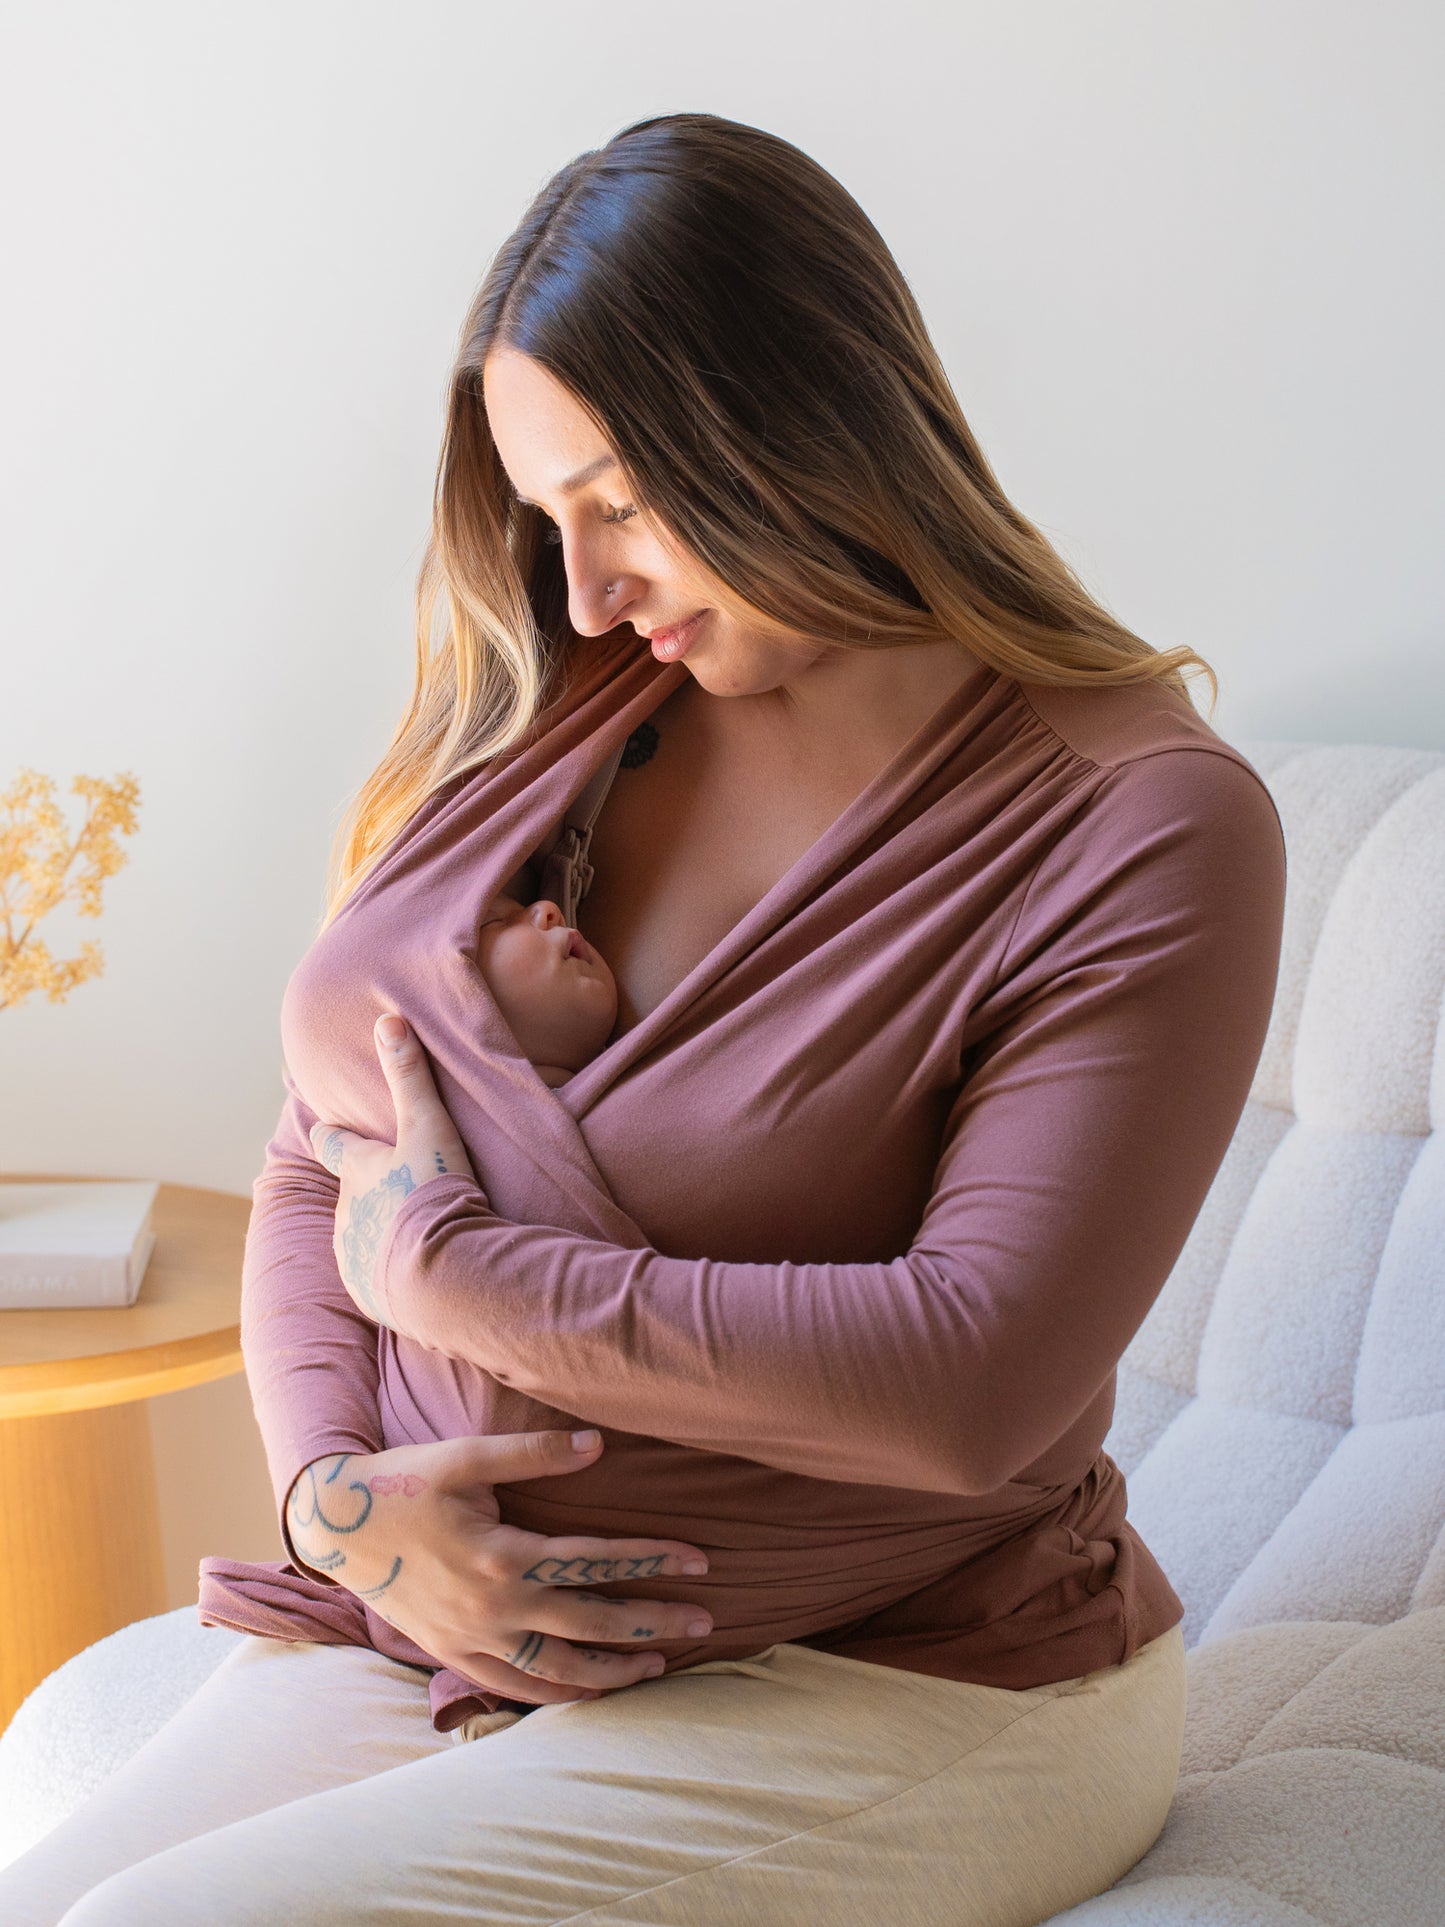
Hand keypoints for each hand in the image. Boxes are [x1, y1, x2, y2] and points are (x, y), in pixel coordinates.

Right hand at [285, 1430, 713, 1702]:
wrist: (334, 1525)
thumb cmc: (404, 1480)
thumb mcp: (466, 1454)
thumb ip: (534, 1453)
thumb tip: (598, 1446)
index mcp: (503, 1555)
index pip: (596, 1562)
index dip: (652, 1560)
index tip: (701, 1561)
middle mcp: (493, 1607)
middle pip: (590, 1624)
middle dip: (651, 1623)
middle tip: (704, 1619)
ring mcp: (472, 1639)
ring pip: (558, 1671)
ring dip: (612, 1672)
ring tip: (657, 1666)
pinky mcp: (451, 1654)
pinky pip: (513, 1687)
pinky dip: (556, 1695)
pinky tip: (586, 1692)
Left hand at [309, 1013, 477, 1321]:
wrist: (439, 1275)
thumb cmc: (432, 1192)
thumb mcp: (428, 1127)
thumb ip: (410, 1076)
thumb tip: (388, 1017)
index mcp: (356, 1172)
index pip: (331, 1145)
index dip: (330, 1135)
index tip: (326, 1129)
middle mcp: (345, 1213)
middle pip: (351, 1195)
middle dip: (370, 1193)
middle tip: (403, 1193)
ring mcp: (353, 1256)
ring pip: (363, 1238)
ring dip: (384, 1235)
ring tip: (417, 1239)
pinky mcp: (368, 1295)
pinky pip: (377, 1280)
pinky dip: (393, 1275)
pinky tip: (418, 1276)